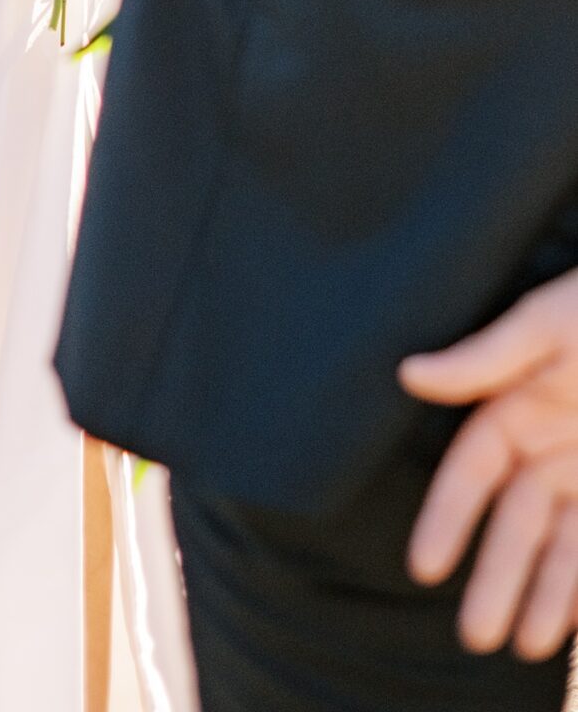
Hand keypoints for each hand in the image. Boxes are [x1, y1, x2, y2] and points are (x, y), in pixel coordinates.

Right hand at [402, 269, 577, 659]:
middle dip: (497, 578)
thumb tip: (409, 374)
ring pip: (566, 546)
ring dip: (549, 596)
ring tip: (530, 645)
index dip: (447, 519)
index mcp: (518, 406)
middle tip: (478, 634)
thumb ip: (486, 358)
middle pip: (518, 524)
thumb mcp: (549, 327)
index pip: (473, 473)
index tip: (423, 566)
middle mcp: (552, 448)